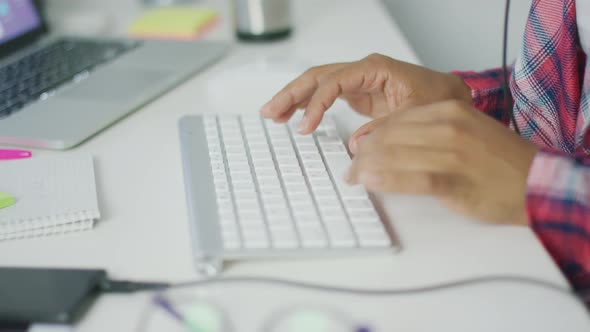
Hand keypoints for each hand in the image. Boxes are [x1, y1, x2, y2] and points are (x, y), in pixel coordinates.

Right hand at [260, 53, 471, 133]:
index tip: (305, 126)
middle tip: (269, 111)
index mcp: (375, 69)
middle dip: (291, 93)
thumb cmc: (439, 98)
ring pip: (317, 85)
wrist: (451, 99)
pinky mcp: (359, 95)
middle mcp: (363, 72)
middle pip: (317, 77)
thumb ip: (386, 128)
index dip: (316, 103)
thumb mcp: (417, 115)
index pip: (334, 82)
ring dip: (294, 99)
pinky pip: (326, 97)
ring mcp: (359, 83)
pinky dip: (309, 106)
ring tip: (272, 115)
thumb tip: (357, 144)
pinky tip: (295, 116)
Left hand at [345, 100, 538, 224]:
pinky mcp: (455, 181)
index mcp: (450, 110)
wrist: (538, 183)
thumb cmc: (499, 160)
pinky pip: (413, 178)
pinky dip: (387, 179)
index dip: (370, 136)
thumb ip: (429, 129)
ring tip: (355, 177)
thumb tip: (389, 139)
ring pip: (395, 155)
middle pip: (390, 137)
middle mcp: (449, 126)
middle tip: (352, 167)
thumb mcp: (465, 129)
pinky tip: (369, 182)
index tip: (358, 149)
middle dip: (363, 154)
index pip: (395, 120)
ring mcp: (452, 153)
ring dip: (367, 168)